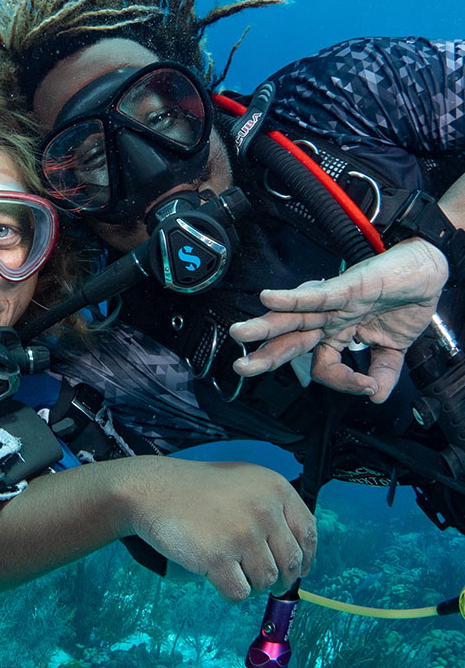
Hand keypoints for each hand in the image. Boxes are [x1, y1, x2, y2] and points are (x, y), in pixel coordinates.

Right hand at [124, 458, 315, 601]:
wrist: (153, 490)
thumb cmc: (198, 490)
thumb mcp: (245, 483)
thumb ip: (275, 510)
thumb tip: (301, 559)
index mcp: (275, 487)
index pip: (308, 534)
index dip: (306, 558)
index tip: (298, 570)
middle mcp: (264, 509)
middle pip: (291, 564)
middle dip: (278, 577)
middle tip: (257, 575)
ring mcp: (242, 533)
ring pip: (266, 582)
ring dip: (250, 584)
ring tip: (230, 568)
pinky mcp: (218, 557)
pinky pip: (239, 593)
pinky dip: (229, 592)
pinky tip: (215, 575)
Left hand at [228, 238, 447, 402]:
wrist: (428, 270)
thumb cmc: (405, 301)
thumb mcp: (394, 347)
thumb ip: (383, 372)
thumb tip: (376, 397)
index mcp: (336, 334)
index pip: (324, 366)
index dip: (342, 382)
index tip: (367, 387)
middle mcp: (328, 319)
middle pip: (289, 339)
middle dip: (264, 355)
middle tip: (240, 367)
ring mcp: (334, 302)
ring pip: (292, 315)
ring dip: (264, 324)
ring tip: (239, 333)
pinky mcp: (346, 285)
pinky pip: (316, 293)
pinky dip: (292, 297)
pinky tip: (269, 298)